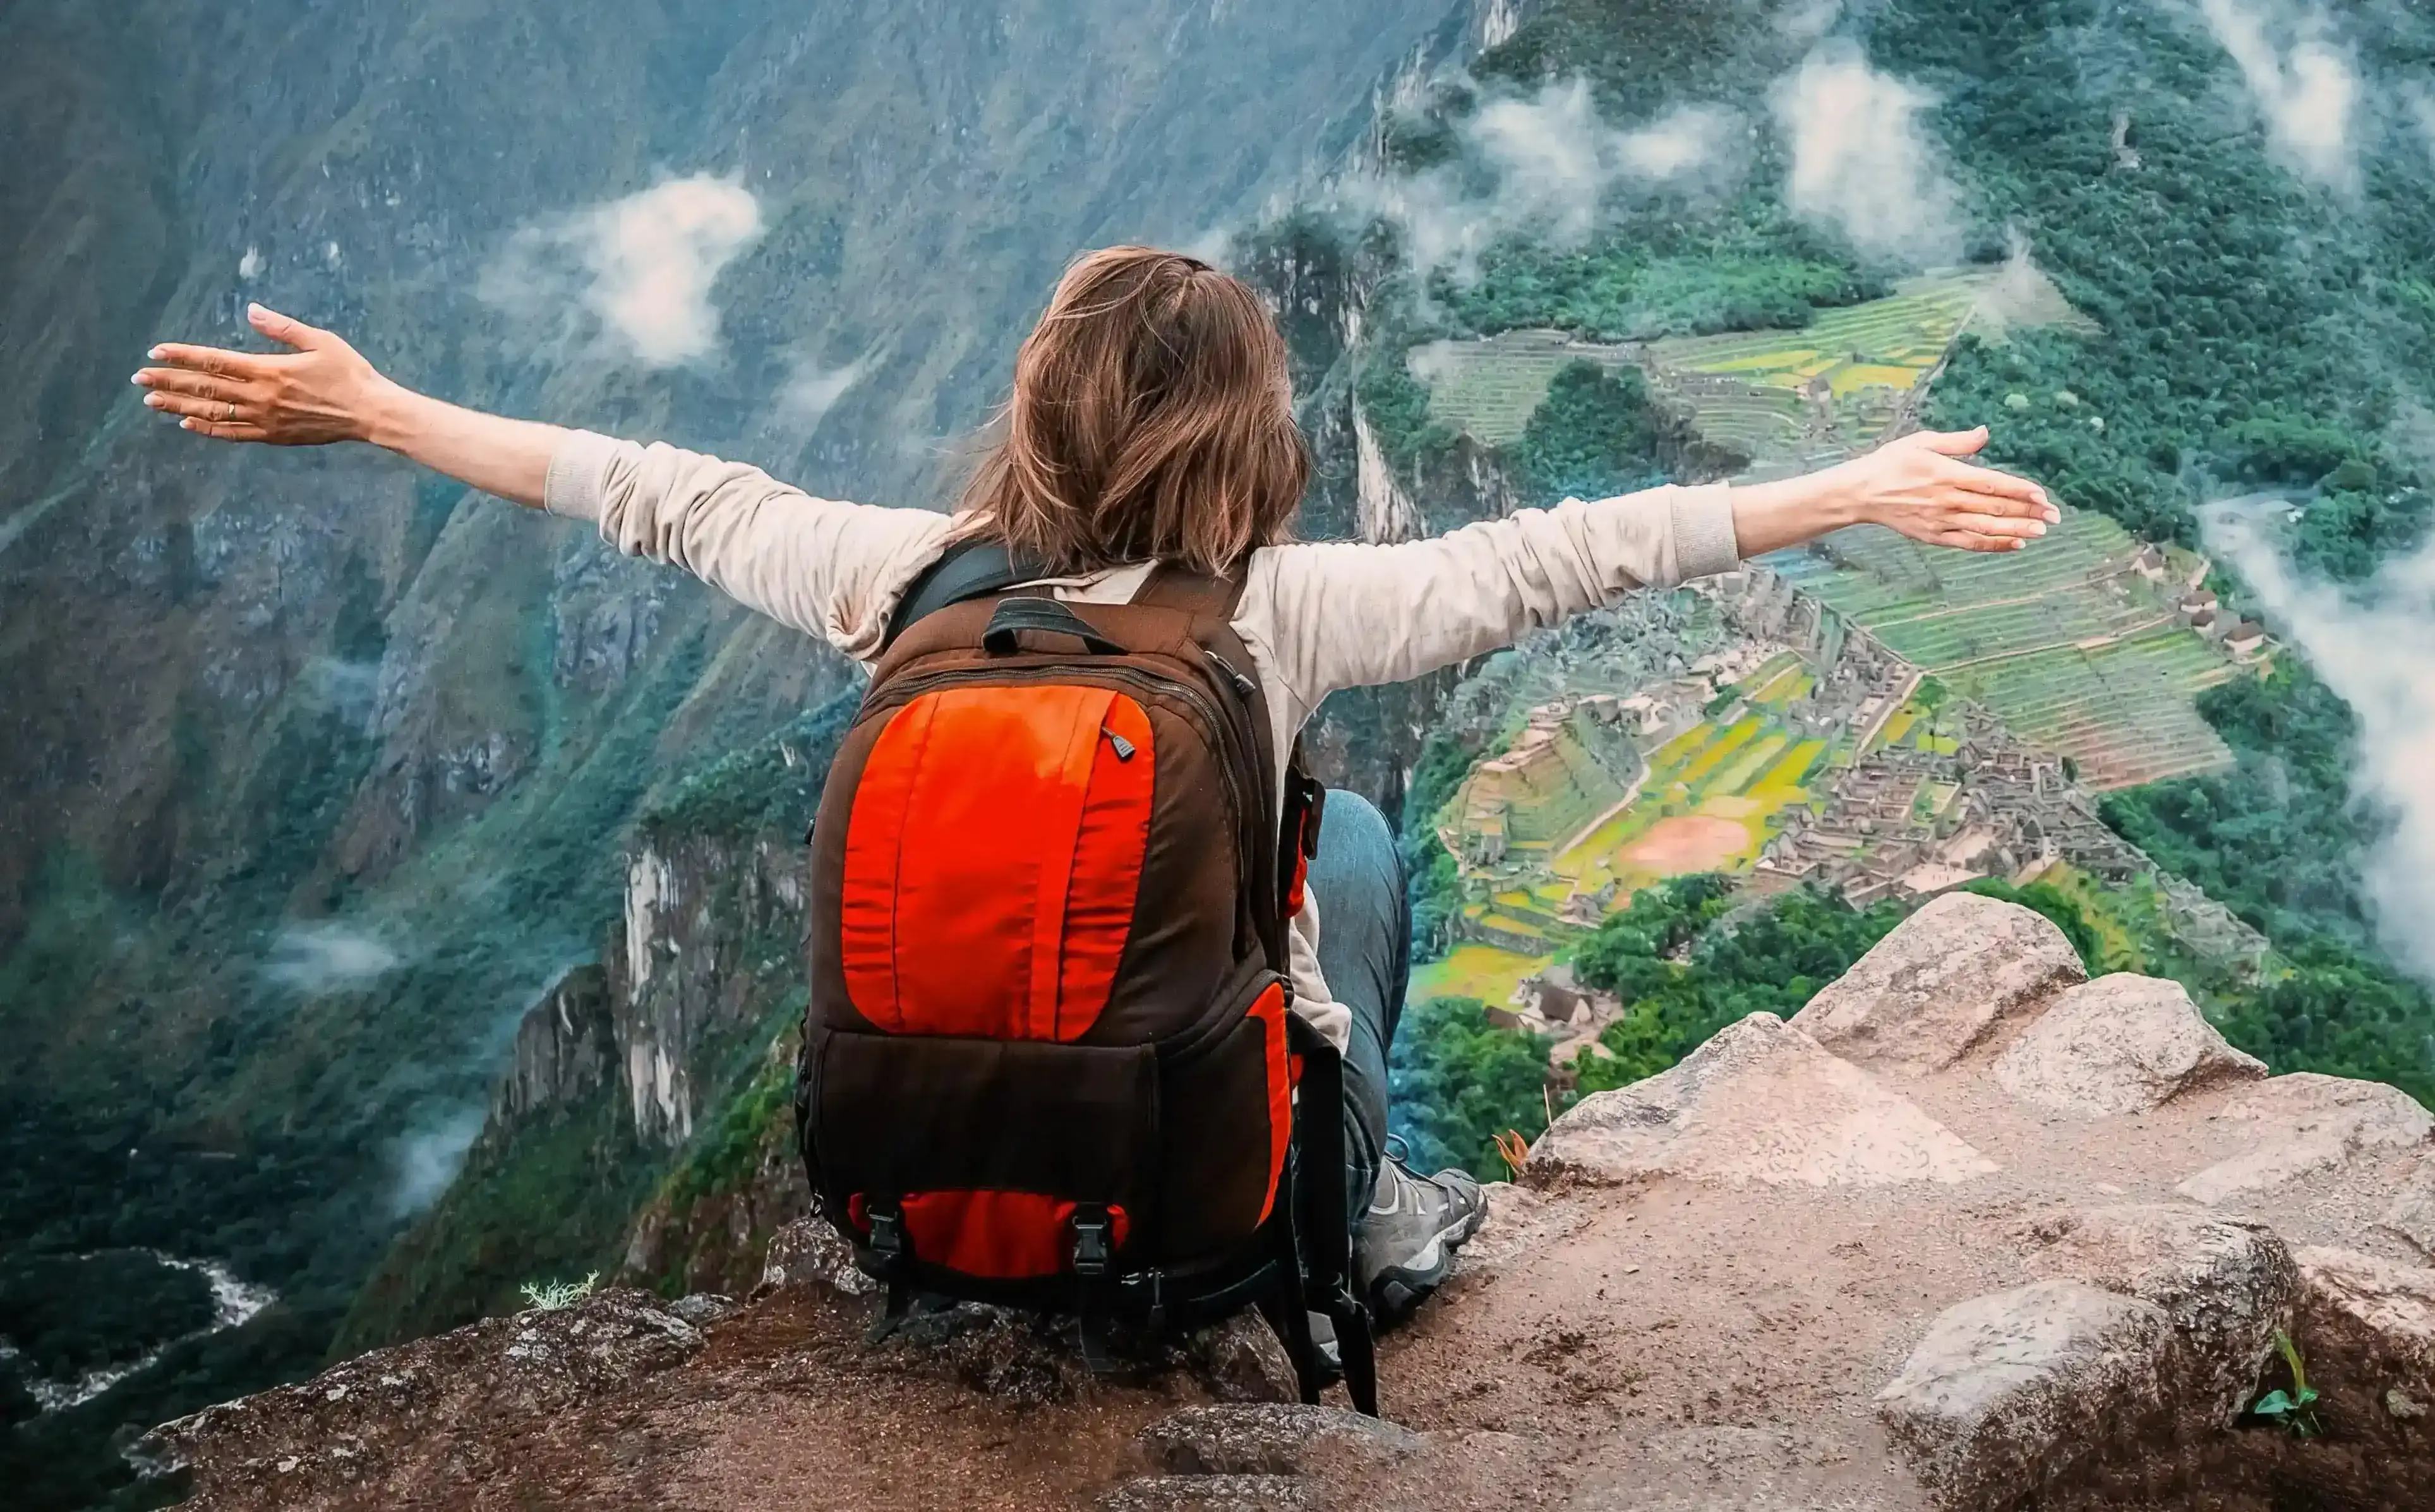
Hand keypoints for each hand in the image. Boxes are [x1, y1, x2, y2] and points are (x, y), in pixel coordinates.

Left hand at [134, 303, 397, 445]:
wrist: (371, 413)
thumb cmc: (350, 373)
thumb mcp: (321, 340)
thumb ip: (283, 327)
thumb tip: (252, 310)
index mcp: (269, 370)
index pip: (215, 361)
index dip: (182, 356)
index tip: (156, 352)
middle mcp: (260, 396)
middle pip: (205, 387)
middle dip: (169, 381)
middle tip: (139, 377)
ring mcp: (265, 419)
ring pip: (212, 412)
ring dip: (179, 405)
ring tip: (151, 401)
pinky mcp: (274, 435)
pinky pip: (233, 434)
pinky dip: (207, 429)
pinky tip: (187, 423)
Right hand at [1831, 426, 2057, 550]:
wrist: (1860, 493)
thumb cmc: (1890, 462)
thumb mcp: (1921, 441)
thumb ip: (1957, 442)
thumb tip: (1985, 433)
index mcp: (1946, 473)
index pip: (1992, 483)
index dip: (2020, 490)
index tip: (2042, 495)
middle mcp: (1947, 500)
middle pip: (1995, 508)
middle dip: (2028, 512)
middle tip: (2054, 516)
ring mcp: (1941, 521)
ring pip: (1986, 528)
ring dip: (2016, 530)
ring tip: (2042, 532)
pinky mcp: (1934, 536)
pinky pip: (1969, 542)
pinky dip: (1993, 544)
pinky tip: (2015, 544)